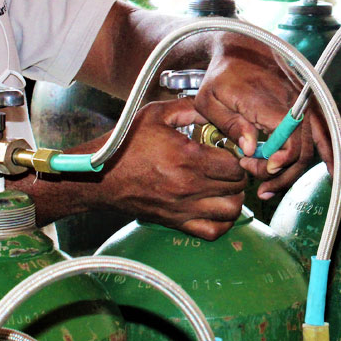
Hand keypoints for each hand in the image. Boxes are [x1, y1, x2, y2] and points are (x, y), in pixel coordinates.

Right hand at [96, 98, 246, 239]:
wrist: (100, 177)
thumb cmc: (126, 144)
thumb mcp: (157, 114)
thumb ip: (191, 108)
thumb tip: (217, 110)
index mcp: (187, 158)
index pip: (235, 165)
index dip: (240, 155)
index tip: (232, 149)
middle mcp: (189, 186)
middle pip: (237, 186)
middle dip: (239, 173)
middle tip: (230, 164)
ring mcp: (184, 208)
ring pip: (232, 211)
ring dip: (235, 197)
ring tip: (226, 184)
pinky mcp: (177, 222)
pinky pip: (213, 232)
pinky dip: (223, 222)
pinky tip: (217, 205)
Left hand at [195, 34, 332, 199]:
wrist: (240, 47)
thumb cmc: (222, 74)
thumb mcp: (210, 99)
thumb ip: (231, 124)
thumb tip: (249, 149)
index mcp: (266, 99)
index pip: (287, 137)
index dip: (278, 160)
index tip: (254, 166)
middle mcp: (291, 101)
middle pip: (301, 148)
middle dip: (280, 172)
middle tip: (255, 178)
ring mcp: (303, 102)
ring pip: (314, 145)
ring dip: (296, 171)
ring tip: (273, 187)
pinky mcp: (308, 104)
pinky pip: (324, 132)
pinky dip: (332, 154)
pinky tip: (340, 176)